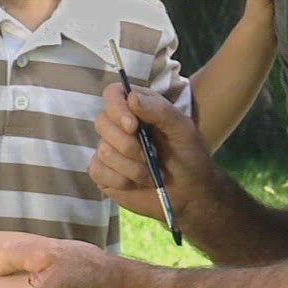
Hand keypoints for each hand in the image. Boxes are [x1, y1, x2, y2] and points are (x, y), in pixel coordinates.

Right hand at [90, 85, 213, 221]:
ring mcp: (108, 149)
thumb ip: (159, 110)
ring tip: (150, 174)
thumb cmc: (189, 157)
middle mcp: (119, 125)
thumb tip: (131, 98)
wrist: (189, 194)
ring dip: (131, 167)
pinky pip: (97, 170)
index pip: (113, 93)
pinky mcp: (103, 172)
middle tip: (151, 156)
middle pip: (102, 122)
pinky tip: (135, 184)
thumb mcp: (182, 130)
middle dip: (128, 145)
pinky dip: (120, 180)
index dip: (117, 108)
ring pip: (103, 151)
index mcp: (138, 108)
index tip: (133, 126)